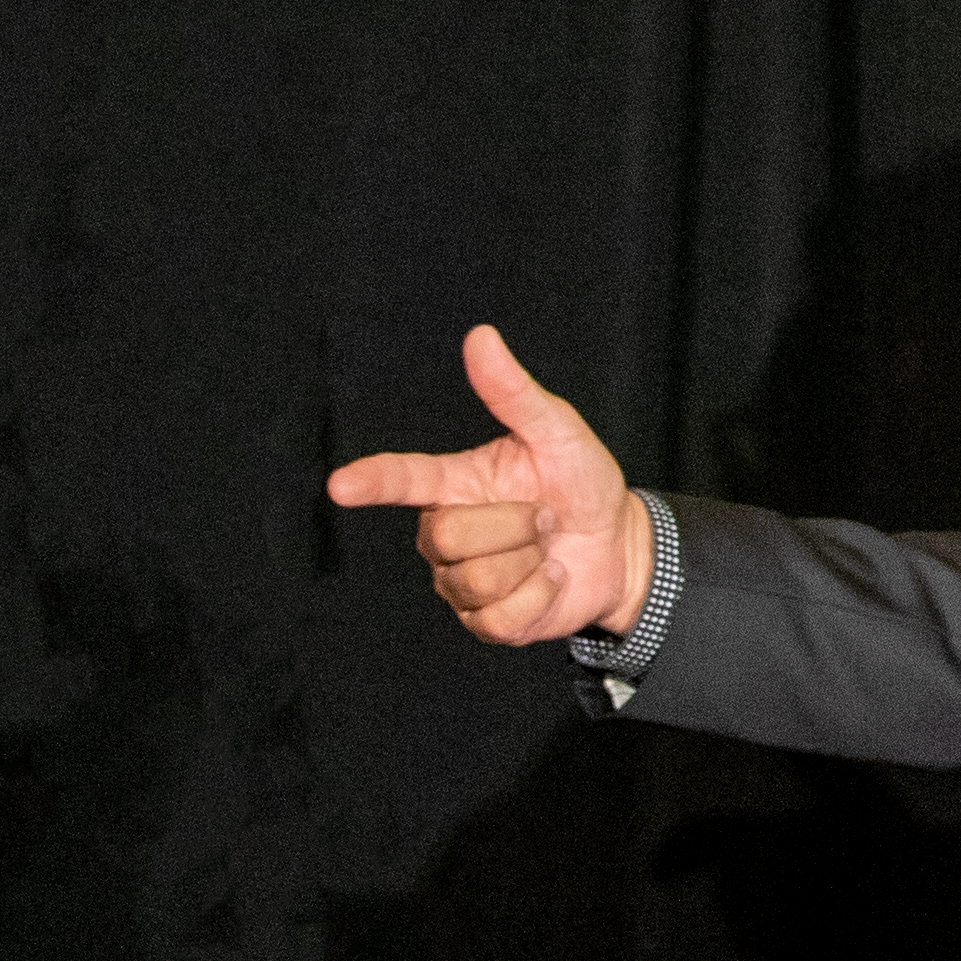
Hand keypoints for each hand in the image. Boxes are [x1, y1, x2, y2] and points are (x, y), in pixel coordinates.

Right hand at [323, 325, 653, 647]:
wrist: (620, 544)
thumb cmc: (581, 483)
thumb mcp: (558, 431)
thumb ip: (515, 392)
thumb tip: (481, 337)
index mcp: (454, 482)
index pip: (402, 479)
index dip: (372, 481)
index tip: (340, 485)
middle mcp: (446, 531)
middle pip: (449, 536)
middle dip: (514, 525)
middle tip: (543, 516)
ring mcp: (461, 581)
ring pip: (476, 578)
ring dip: (531, 560)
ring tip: (546, 546)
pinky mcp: (486, 623)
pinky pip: (499, 617)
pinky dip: (540, 596)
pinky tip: (551, 578)